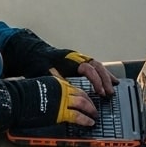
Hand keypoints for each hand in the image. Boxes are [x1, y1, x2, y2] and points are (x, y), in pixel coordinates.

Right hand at [0, 76, 97, 129]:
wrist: (17, 99)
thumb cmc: (24, 95)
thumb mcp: (40, 87)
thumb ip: (50, 91)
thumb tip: (52, 97)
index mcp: (57, 83)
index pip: (74, 88)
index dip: (83, 95)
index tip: (86, 100)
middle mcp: (63, 89)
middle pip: (82, 95)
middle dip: (90, 103)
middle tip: (94, 109)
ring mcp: (63, 100)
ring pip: (83, 104)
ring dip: (91, 110)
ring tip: (94, 116)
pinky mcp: (61, 112)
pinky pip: (78, 116)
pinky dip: (85, 119)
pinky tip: (90, 122)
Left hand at [1, 29, 116, 96]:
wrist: (33, 52)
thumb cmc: (38, 62)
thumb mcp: (45, 72)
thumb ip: (57, 79)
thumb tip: (67, 88)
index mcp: (70, 60)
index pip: (89, 69)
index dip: (96, 81)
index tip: (100, 91)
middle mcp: (77, 58)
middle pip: (97, 67)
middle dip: (105, 80)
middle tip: (109, 93)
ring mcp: (79, 59)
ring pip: (98, 66)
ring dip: (106, 77)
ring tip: (112, 89)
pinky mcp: (79, 62)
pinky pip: (95, 67)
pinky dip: (103, 74)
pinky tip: (110, 80)